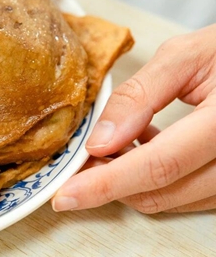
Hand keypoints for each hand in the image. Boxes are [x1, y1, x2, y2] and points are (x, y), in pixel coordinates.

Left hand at [52, 24, 215, 213]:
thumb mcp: (183, 57)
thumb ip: (139, 97)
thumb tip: (99, 141)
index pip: (158, 166)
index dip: (106, 184)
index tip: (66, 195)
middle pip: (161, 191)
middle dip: (110, 182)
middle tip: (83, 158)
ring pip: (172, 199)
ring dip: (132, 181)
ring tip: (118, 142)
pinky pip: (189, 195)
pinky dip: (157, 179)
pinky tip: (146, 146)